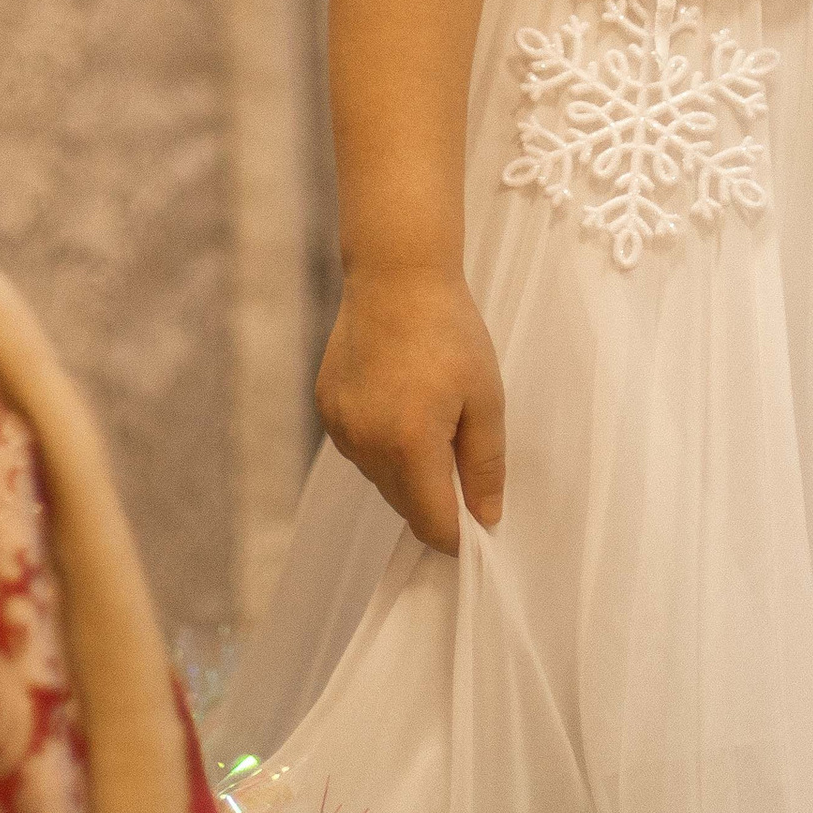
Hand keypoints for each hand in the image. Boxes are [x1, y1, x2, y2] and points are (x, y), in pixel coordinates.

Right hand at [316, 259, 505, 553]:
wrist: (395, 275)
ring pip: (380, 479)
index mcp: (410, 444)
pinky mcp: (326, 408)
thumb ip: (485, 466)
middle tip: (461, 453)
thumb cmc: (449, 331)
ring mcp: (341, 427)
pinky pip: (360, 450)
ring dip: (407, 471)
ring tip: (429, 413)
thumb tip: (487, 520)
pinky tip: (399, 401)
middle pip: (405, 506)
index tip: (480, 528)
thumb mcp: (485, 398)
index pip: (432, 524)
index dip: (459, 537)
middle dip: (435, 498)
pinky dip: (382, 444)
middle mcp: (366, 444)